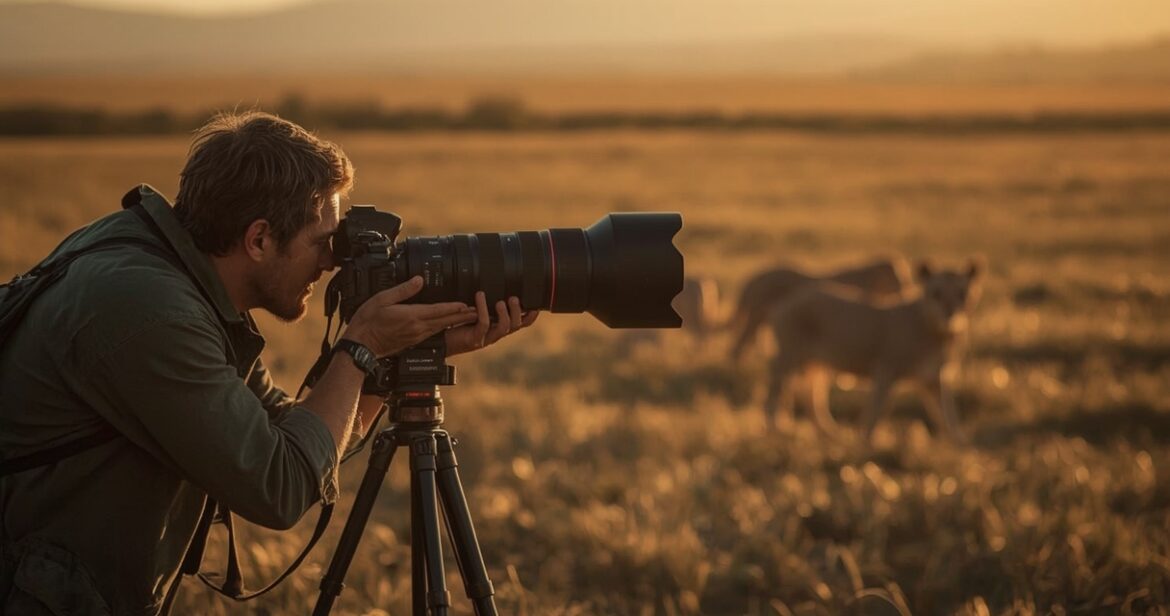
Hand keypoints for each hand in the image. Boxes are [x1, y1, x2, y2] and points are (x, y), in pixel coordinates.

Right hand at [343, 276, 476, 356]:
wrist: (362, 345)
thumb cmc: (368, 322)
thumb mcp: (382, 299)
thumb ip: (403, 290)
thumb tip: (419, 280)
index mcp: (412, 316)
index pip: (438, 310)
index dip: (454, 307)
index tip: (467, 304)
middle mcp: (418, 328)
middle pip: (445, 321)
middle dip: (462, 316)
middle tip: (478, 312)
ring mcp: (417, 336)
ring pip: (441, 327)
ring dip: (456, 322)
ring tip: (468, 317)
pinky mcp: (414, 341)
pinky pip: (434, 332)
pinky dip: (444, 327)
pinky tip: (448, 325)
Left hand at [446, 292, 538, 355]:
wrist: (441, 341)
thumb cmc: (457, 324)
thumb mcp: (474, 312)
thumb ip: (485, 304)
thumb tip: (493, 284)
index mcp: (498, 327)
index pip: (520, 324)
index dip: (530, 317)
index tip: (536, 306)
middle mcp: (495, 334)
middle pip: (515, 326)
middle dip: (517, 312)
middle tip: (513, 298)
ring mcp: (486, 338)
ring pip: (503, 328)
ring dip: (504, 314)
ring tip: (500, 301)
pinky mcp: (474, 339)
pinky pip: (483, 324)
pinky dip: (483, 309)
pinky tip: (479, 297)